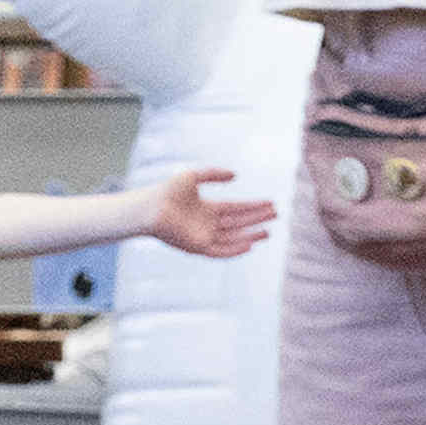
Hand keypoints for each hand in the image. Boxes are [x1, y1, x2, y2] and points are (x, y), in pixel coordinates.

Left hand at [138, 165, 276, 260]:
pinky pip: (221, 251)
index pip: (236, 209)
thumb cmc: (167, 191)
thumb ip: (214, 174)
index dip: (253, 206)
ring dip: (250, 235)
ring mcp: (204, 237)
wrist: (150, 208)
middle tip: (275, 215)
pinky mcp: (198, 247)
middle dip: (257, 219)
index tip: (270, 203)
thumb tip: (236, 175)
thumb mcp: (193, 176)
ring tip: (268, 231)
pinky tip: (250, 244)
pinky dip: (235, 249)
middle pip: (238, 222)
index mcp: (207, 209)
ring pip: (233, 238)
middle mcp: (208, 224)